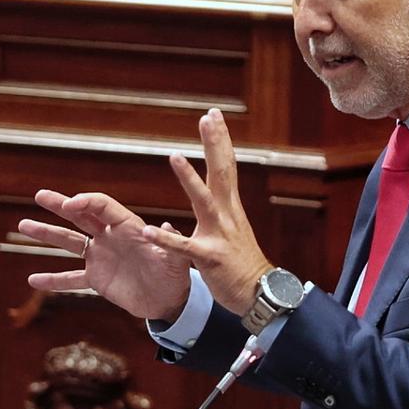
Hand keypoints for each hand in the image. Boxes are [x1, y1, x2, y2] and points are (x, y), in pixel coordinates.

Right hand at [19, 189, 191, 320]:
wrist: (169, 300)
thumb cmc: (175, 275)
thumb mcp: (176, 259)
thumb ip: (170, 243)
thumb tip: (165, 227)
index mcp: (128, 227)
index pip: (104, 207)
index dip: (87, 203)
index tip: (70, 204)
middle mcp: (110, 237)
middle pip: (81, 216)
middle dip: (60, 205)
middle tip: (40, 196)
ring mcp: (101, 257)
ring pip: (69, 242)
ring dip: (48, 234)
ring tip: (24, 225)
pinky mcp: (96, 278)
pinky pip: (71, 278)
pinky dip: (53, 279)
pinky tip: (33, 279)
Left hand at [143, 109, 273, 315]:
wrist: (259, 293)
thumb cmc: (241, 263)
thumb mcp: (230, 230)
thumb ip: (218, 211)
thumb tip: (209, 193)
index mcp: (230, 208)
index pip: (225, 166)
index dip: (220, 140)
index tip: (213, 115)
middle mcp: (227, 215)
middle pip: (221, 172)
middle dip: (214, 144)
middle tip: (208, 117)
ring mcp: (219, 235)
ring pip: (203, 202)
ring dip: (189, 180)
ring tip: (174, 157)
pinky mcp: (209, 258)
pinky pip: (184, 248)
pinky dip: (166, 239)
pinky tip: (149, 230)